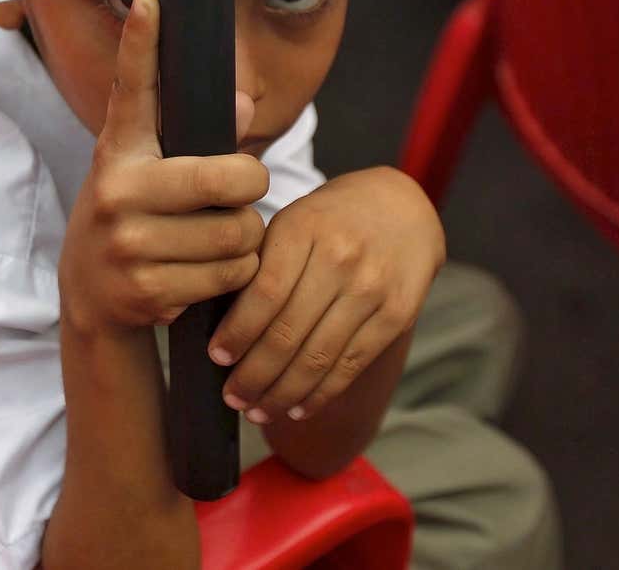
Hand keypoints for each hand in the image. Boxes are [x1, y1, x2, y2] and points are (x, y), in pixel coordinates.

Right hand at [58, 0, 267, 334]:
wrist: (92, 297)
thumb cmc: (136, 219)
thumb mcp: (153, 173)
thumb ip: (202, 138)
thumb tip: (247, 102)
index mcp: (120, 151)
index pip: (133, 88)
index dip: (142, 42)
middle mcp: (116, 190)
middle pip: (228, 178)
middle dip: (252, 187)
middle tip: (241, 193)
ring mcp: (127, 242)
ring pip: (237, 233)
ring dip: (244, 239)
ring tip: (215, 240)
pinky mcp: (145, 289)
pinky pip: (230, 274)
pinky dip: (234, 275)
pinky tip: (203, 273)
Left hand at [209, 166, 444, 422]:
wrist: (401, 207)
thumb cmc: (327, 220)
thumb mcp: (290, 223)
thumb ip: (259, 264)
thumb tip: (218, 325)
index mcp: (303, 229)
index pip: (263, 293)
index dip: (237, 332)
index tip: (217, 357)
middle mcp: (341, 258)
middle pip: (288, 332)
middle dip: (253, 374)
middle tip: (231, 396)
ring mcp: (372, 288)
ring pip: (319, 357)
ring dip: (282, 393)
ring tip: (256, 410)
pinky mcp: (397, 314)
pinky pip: (351, 365)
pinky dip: (320, 393)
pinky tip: (296, 407)